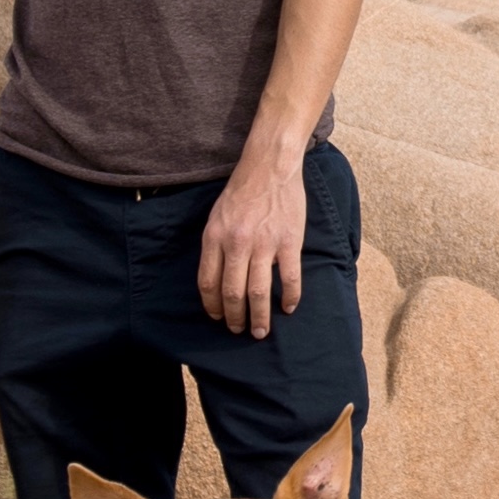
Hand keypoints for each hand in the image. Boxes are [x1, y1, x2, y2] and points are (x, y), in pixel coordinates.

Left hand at [199, 150, 307, 338]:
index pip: (208, 283)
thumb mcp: (216, 217)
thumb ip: (215, 247)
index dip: (212, 306)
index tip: (218, 317)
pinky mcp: (289, 242)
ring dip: (259, 317)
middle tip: (239, 331)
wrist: (269, 167)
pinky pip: (289, 278)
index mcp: (215, 238)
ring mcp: (264, 244)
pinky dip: (290, 297)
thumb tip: (216, 280)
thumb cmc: (241, 192)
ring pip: (259, 292)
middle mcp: (237, 244)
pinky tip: (289, 308)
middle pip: (233, 293)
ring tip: (260, 332)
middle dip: (235, 318)